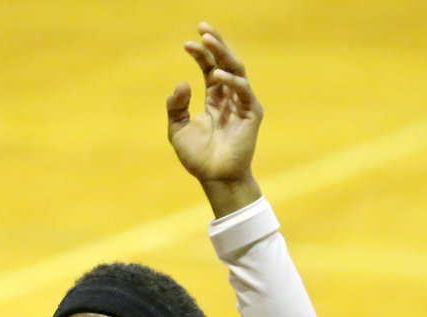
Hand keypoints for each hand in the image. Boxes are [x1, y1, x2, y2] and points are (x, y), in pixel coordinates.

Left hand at [166, 24, 262, 183]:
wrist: (214, 178)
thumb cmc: (198, 158)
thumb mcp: (177, 129)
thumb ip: (176, 106)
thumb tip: (183, 82)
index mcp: (214, 99)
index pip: (210, 68)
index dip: (200, 54)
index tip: (186, 43)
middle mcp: (230, 97)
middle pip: (225, 62)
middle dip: (215, 44)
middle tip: (203, 28)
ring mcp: (242, 104)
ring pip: (236, 71)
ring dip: (223, 54)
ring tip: (208, 41)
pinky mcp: (251, 114)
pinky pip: (243, 91)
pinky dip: (231, 81)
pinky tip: (217, 75)